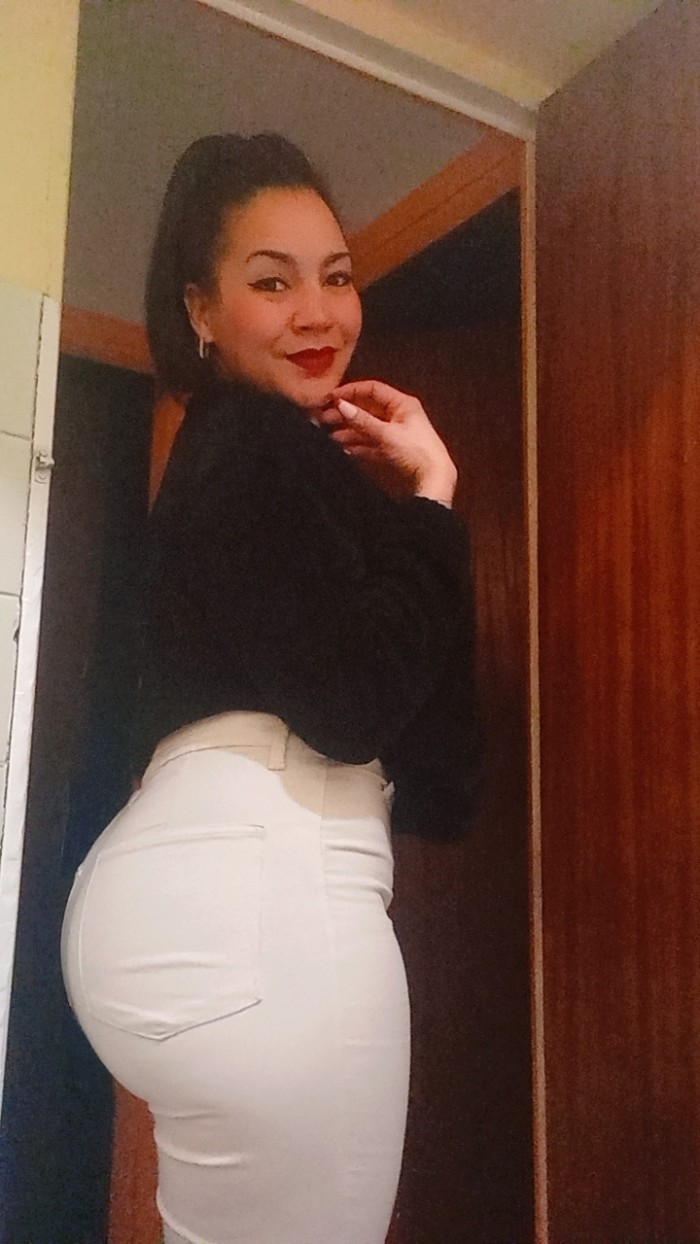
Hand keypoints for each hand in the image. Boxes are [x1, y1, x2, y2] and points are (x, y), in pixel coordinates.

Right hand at [317, 379, 456, 505]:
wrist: (433, 480)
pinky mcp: (393, 451)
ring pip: (367, 427)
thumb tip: (341, 405)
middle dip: (345, 413)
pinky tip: (344, 449)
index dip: (350, 391)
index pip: (372, 389)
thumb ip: (362, 420)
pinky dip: (357, 445)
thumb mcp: (386, 434)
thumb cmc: (416, 452)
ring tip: (330, 437)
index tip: (330, 398)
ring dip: (348, 431)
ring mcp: (395, 433)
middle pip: (367, 409)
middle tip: (324, 419)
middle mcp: (399, 416)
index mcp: (402, 404)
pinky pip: (371, 444)